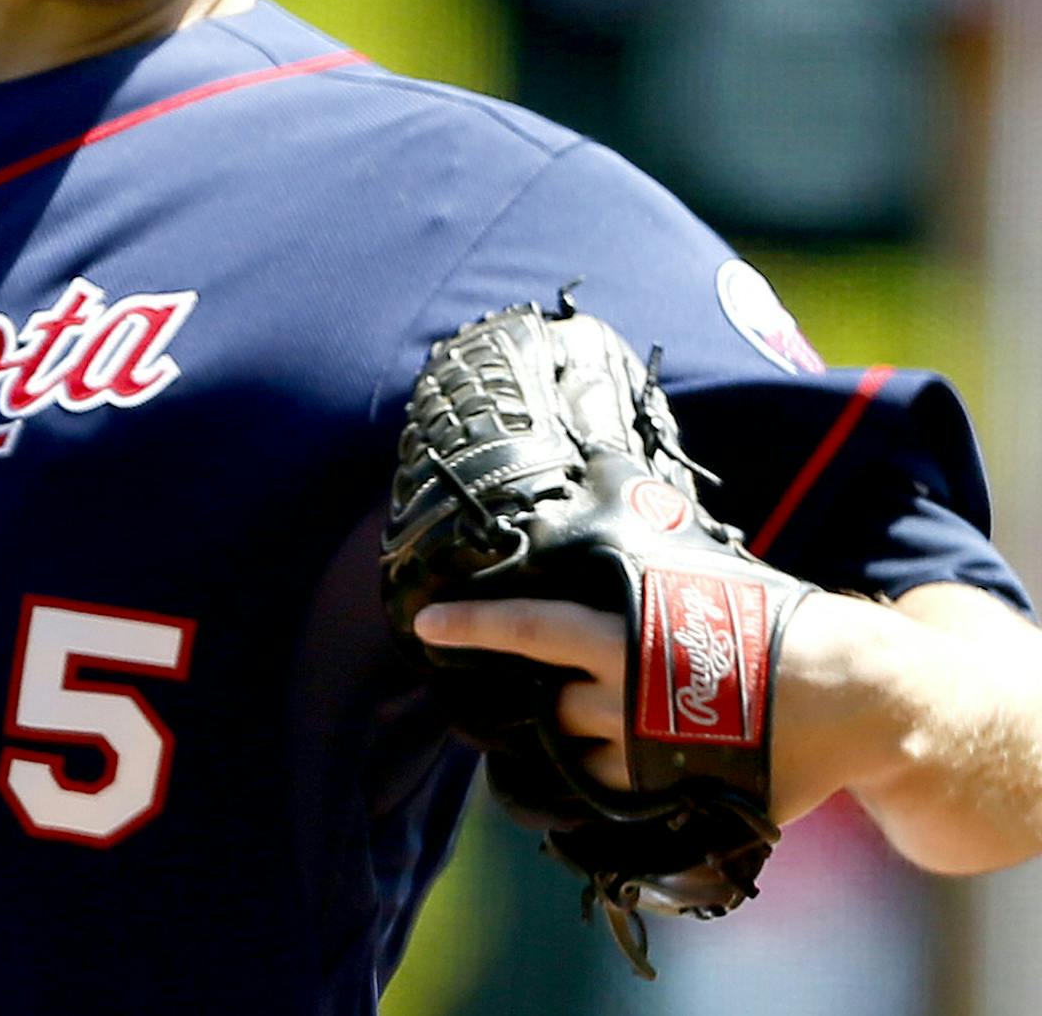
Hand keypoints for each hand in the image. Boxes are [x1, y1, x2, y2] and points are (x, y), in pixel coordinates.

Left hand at [413, 588, 901, 824]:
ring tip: (609, 716)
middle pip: (549, 703)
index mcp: (625, 635)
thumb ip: (642, 558)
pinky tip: (626, 763)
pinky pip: (617, 798)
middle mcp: (625, 699)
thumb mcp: (699, 572)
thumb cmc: (771, 618)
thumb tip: (605, 477)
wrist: (850, 694)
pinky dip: (612, 780)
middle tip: (558, 684)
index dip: (472, 626)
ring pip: (578, 753)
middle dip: (546, 695)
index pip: (528, 628)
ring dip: (579, 739)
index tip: (424, 626)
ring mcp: (649, 757)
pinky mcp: (677, 796)